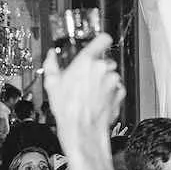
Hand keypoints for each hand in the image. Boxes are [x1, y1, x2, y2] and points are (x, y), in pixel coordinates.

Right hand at [43, 34, 123, 149]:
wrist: (82, 129)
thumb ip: (51, 64)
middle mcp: (102, 69)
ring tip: (91, 93)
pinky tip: (98, 100)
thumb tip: (51, 56)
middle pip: (105, 61)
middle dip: (97, 69)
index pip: (102, 40)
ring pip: (111, 75)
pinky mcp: (119, 93)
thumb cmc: (68, 108)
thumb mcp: (52, 84)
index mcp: (86, 61)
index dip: (101, 41)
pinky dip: (110, 93)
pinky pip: (117, 88)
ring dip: (103, 81)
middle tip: (86, 80)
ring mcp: (112, 81)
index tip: (101, 42)